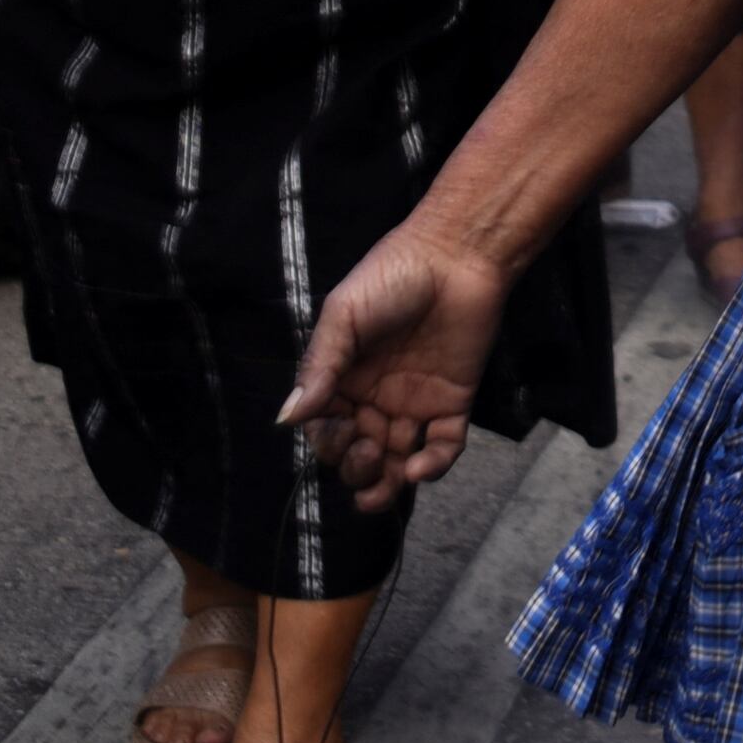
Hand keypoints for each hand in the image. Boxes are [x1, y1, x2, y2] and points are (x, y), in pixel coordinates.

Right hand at [281, 217, 513, 510]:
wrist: (456, 253)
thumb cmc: (391, 276)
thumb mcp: (344, 316)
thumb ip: (319, 367)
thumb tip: (286, 419)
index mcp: (343, 379)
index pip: (326, 430)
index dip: (328, 444)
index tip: (338, 432)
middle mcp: (375, 398)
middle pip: (358, 454)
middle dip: (355, 468)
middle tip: (366, 451)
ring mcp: (414, 403)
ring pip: (396, 461)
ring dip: (387, 484)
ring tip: (383, 488)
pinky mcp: (453, 403)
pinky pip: (443, 447)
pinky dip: (432, 466)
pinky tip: (418, 468)